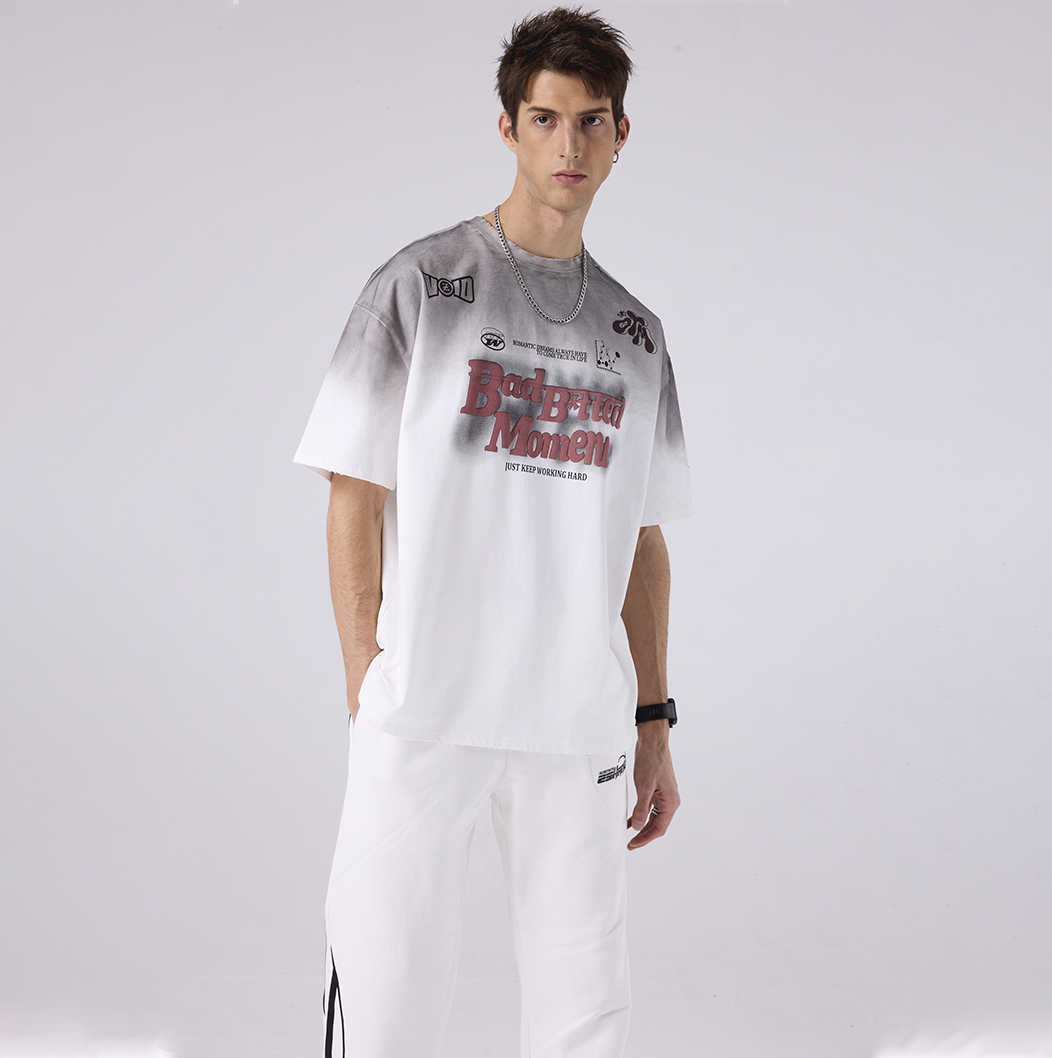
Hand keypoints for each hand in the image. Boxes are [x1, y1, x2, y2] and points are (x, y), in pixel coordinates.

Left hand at [627, 723, 679, 849]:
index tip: (633, 844)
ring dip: (641, 825)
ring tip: (629, 835)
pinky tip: (629, 819)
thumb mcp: (644, 787)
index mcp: (671, 802)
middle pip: (657, 825)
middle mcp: (669, 801)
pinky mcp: (655, 789)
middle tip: (630, 844)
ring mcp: (663, 795)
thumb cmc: (652, 761)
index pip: (659, 828)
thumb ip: (641, 808)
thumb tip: (637, 826)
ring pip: (652, 817)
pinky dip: (640, 814)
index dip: (646, 838)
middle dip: (643, 835)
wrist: (652, 742)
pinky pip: (648, 807)